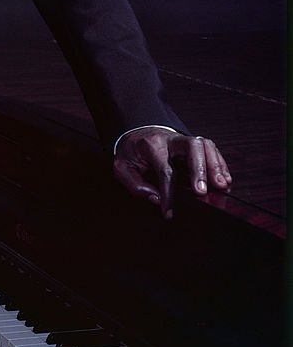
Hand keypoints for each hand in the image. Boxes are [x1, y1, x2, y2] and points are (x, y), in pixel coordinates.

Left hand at [113, 127, 231, 219]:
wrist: (137, 134)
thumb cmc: (131, 153)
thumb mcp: (121, 167)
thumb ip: (135, 184)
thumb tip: (156, 199)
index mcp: (152, 146)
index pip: (165, 170)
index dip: (169, 193)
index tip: (169, 212)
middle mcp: (171, 140)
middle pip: (192, 147)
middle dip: (200, 169)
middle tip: (203, 191)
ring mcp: (185, 141)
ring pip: (205, 145)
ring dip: (216, 166)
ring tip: (222, 186)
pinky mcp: (194, 145)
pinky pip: (211, 150)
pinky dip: (220, 165)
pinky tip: (225, 181)